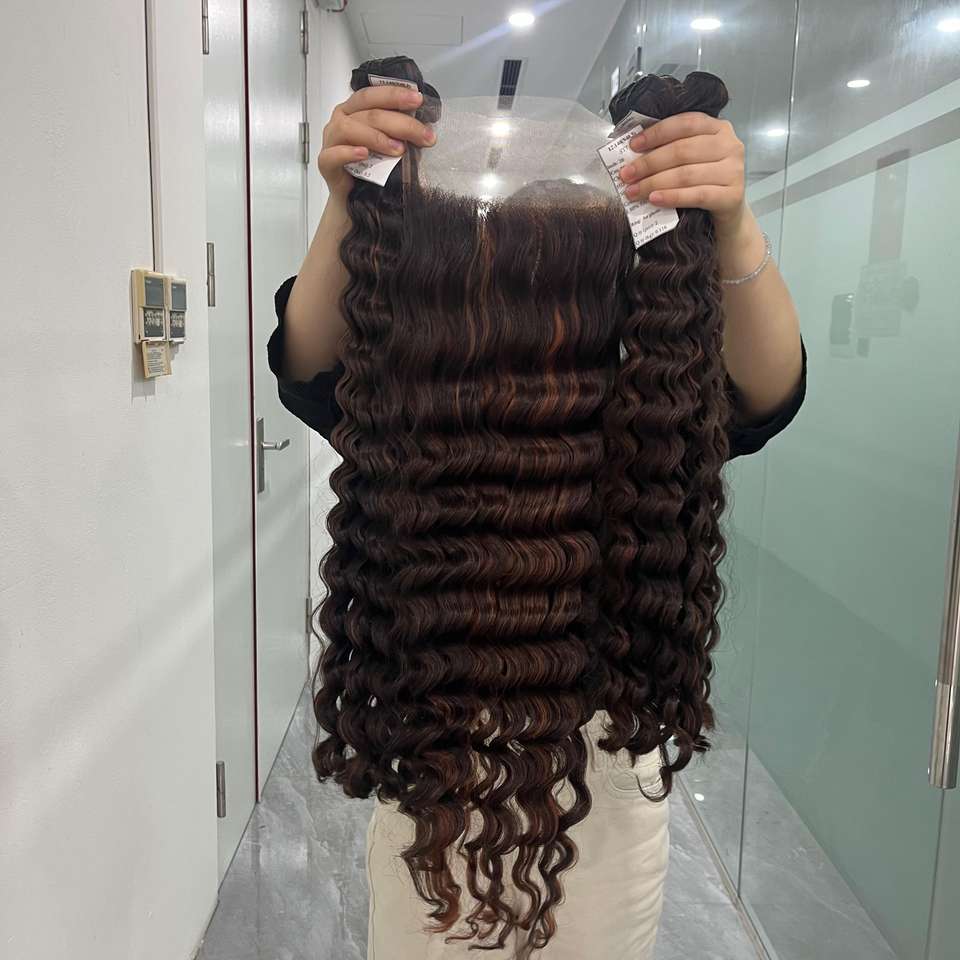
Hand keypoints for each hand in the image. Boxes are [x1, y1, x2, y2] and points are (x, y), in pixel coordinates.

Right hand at [318, 84, 436, 197]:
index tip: (418, 100)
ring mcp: (331, 140)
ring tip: (399, 149)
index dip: (395, 95)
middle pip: (368, 112)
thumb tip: (426, 129)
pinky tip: (364, 154)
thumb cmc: (371, 168)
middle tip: (423, 135)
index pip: (373, 95)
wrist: (353, 199)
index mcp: (355, 109)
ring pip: (349, 128)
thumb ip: (400, 134)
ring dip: (377, 137)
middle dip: (399, 122)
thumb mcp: (389, 145)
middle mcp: (341, 119)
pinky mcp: (325, 162)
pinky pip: (333, 154)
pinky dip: (349, 152)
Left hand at [618, 112, 745, 233]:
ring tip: (633, 191)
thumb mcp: (692, 159)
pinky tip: (654, 200)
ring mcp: (734, 170)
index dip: (656, 133)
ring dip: (654, 183)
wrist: (728, 213)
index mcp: (718, 127)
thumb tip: (634, 151)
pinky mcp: (732, 196)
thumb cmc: (703, 182)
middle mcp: (730, 145)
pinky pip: (697, 195)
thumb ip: (672, 148)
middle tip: (626, 175)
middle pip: (682, 151)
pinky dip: (672, 197)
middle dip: (649, 163)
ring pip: (686, 174)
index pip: (684, 123)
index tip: (633, 146)